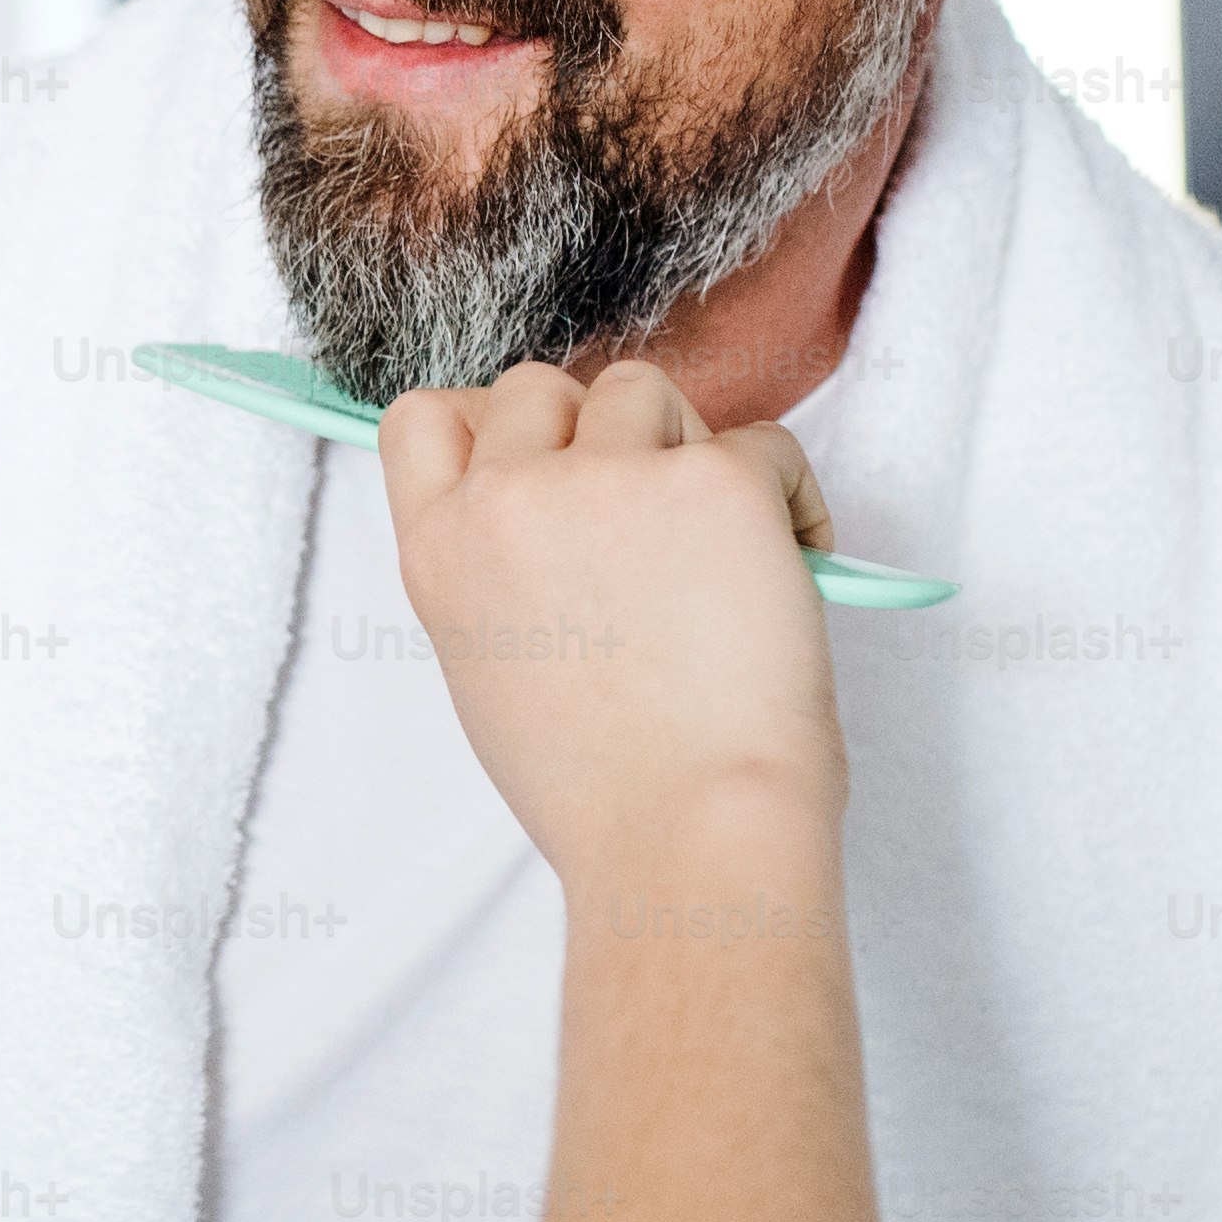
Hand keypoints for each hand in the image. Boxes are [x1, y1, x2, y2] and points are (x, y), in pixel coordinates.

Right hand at [374, 360, 847, 892]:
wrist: (687, 835)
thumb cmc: (603, 793)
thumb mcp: (490, 672)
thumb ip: (499, 573)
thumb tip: (563, 520)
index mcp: (441, 552)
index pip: (426, 416)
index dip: (488, 424)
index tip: (542, 462)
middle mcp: (509, 499)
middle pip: (536, 386)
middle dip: (593, 430)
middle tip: (647, 515)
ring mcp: (608, 479)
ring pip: (643, 389)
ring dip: (684, 445)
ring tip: (722, 540)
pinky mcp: (713, 481)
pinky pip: (761, 441)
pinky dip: (787, 495)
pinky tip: (795, 562)